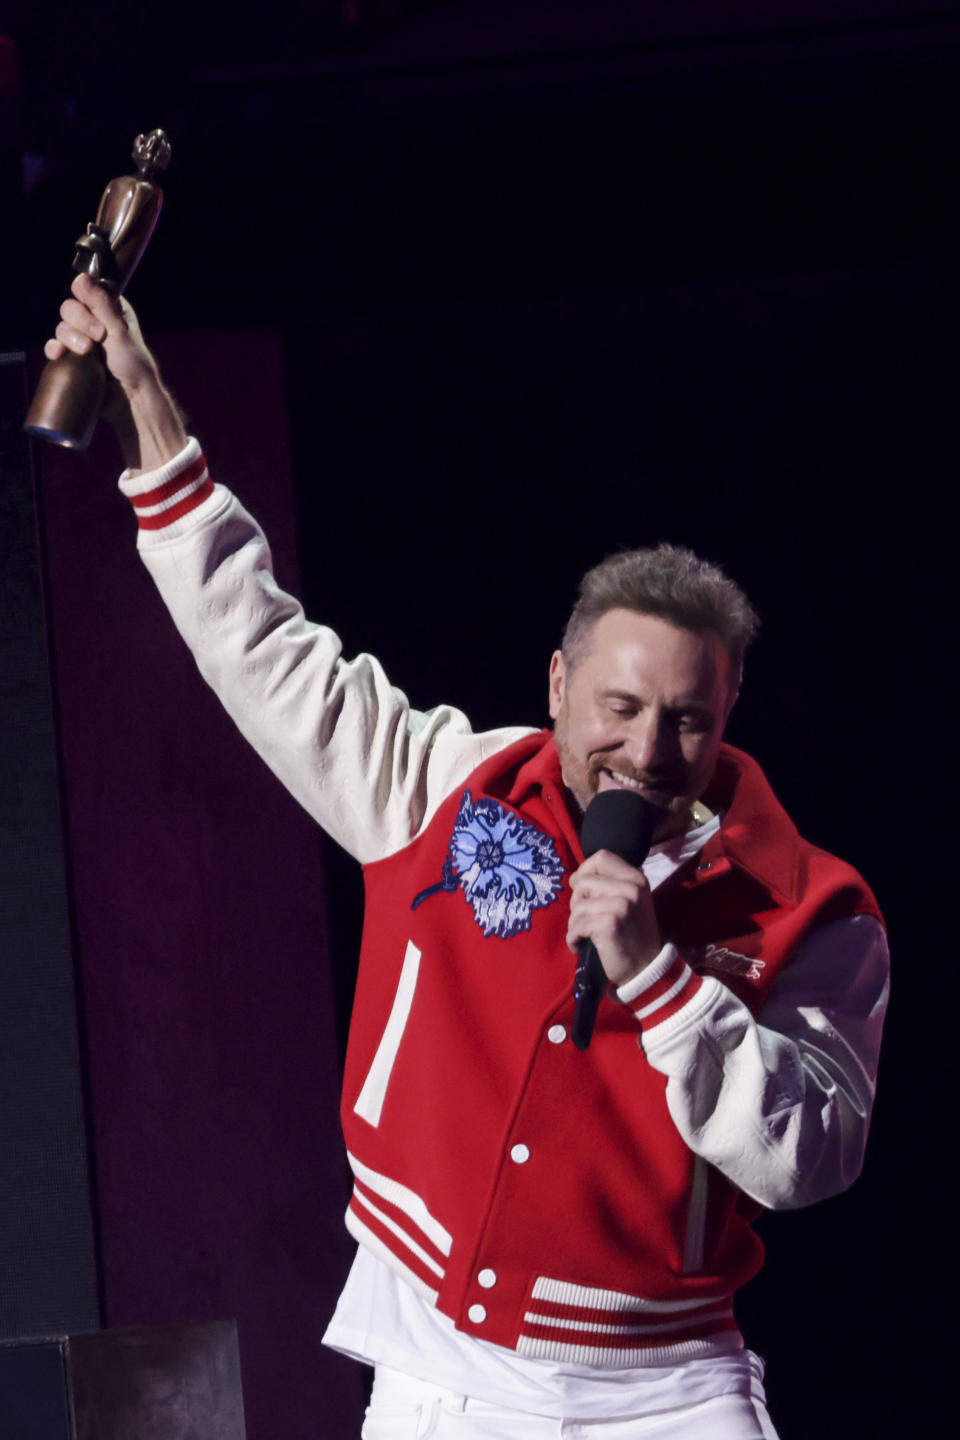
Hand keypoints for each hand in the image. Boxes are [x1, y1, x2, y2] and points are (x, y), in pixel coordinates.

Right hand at [45, 272, 157, 396]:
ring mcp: (82, 340)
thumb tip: (81, 277)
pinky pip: (54, 347)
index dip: (86, 302)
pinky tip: (58, 354)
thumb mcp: (119, 330)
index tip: (99, 319)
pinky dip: (54, 349)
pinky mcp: (73, 358)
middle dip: (80, 322)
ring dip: (71, 338)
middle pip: (69, 308)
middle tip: (98, 337)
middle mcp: (95, 321)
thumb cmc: (134, 364)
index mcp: (109, 309)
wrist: (131, 399)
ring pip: (61, 328)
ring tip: (87, 352)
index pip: (84, 291)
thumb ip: (101, 304)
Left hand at [567, 850, 661, 986]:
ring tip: (586, 935)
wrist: (646, 969)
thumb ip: (610, 884)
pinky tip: (581, 946)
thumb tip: (578, 876)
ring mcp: (620, 905)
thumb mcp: (631, 901)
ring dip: (574, 923)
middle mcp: (630, 888)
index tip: (582, 888)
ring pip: (577, 905)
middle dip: (577, 902)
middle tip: (586, 919)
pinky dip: (573, 939)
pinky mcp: (608, 924)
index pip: (601, 857)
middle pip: (583, 881)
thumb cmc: (633, 935)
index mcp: (636, 878)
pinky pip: (575, 926)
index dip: (585, 870)